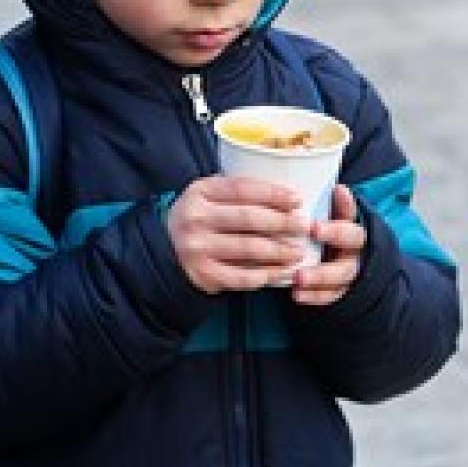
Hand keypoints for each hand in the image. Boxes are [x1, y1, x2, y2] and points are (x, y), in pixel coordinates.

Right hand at [167, 175, 308, 294]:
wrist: (162, 251)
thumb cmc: (198, 219)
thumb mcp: (207, 196)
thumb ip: (236, 192)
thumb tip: (285, 197)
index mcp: (200, 192)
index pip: (243, 189)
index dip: (273, 194)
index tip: (296, 199)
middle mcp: (196, 218)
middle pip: (249, 219)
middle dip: (283, 223)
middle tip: (305, 226)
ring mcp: (198, 248)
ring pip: (249, 249)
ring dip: (280, 251)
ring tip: (298, 252)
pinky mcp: (203, 274)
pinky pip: (241, 277)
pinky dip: (264, 275)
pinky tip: (280, 273)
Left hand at [291, 184, 364, 306]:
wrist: (347, 268)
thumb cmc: (326, 237)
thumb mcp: (327, 220)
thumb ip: (319, 206)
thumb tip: (299, 178)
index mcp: (351, 224)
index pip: (353, 210)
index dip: (346, 202)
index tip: (337, 190)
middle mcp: (356, 246)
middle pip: (352, 239)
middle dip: (334, 234)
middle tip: (314, 229)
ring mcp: (351, 270)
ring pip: (341, 273)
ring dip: (319, 275)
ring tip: (298, 277)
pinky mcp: (342, 291)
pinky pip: (331, 296)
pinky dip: (314, 296)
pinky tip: (297, 294)